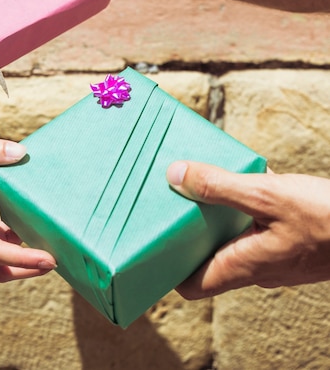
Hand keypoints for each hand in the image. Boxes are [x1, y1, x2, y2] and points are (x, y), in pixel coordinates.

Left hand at [166, 160, 329, 297]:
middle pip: (208, 256)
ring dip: (215, 213)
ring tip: (198, 182)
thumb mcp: (267, 196)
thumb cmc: (329, 221)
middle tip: (168, 202)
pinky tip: (244, 176)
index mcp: (244, 265)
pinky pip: (255, 224)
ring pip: (232, 237)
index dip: (167, 268)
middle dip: (187, 231)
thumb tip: (175, 176)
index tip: (149, 243)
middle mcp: (256, 266)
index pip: (192, 284)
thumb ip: (219, 187)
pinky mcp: (290, 240)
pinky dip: (243, 205)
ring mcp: (275, 254)